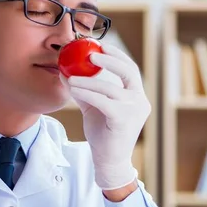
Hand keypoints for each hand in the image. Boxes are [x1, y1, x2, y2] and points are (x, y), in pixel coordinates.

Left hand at [60, 43, 150, 189]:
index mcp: (136, 96)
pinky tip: (73, 89)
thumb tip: (67, 72)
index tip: (101, 46)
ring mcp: (134, 111)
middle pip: (128, 72)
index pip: (130, 70)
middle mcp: (139, 101)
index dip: (117, 56)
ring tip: (71, 78)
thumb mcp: (94, 108)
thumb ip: (86, 91)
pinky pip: (103, 101)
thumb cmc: (103, 135)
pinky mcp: (123, 120)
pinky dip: (87, 93)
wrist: (108, 161)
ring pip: (109, 88)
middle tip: (91, 54)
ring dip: (87, 81)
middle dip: (110, 60)